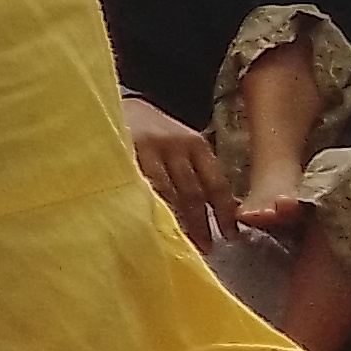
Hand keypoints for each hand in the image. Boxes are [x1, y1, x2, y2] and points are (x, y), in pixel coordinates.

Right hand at [124, 96, 237, 243]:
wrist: (120, 103)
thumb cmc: (155, 133)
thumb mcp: (182, 145)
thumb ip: (197, 172)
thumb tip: (224, 212)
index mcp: (195, 144)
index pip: (216, 184)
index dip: (224, 214)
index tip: (231, 237)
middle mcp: (174, 145)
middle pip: (192, 192)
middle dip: (200, 224)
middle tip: (205, 247)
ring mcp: (146, 148)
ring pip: (166, 193)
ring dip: (176, 221)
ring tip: (180, 242)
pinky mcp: (123, 152)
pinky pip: (139, 187)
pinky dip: (148, 207)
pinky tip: (151, 221)